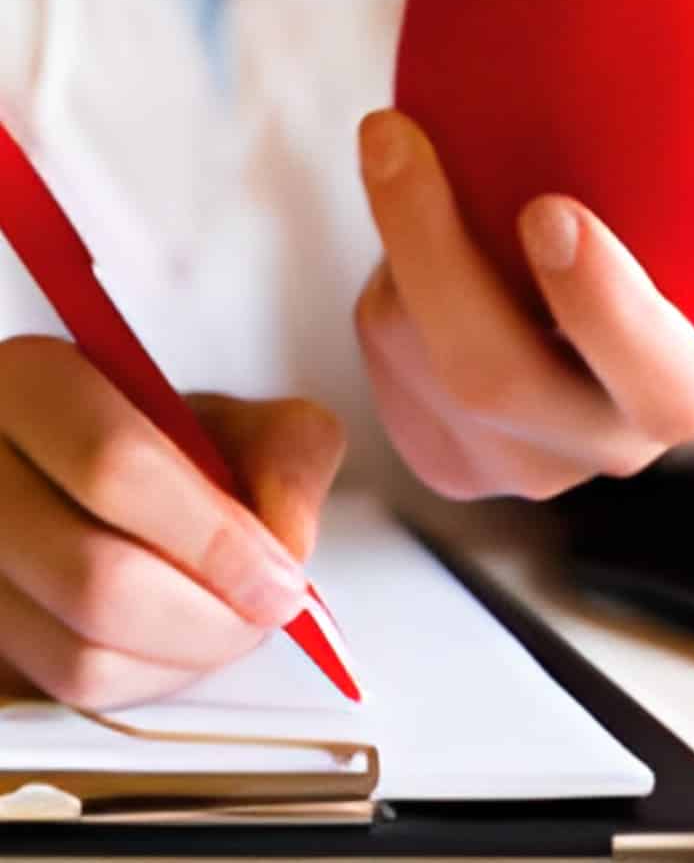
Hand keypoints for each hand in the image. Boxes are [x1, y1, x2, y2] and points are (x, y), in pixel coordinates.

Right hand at [0, 338, 343, 707]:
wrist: (112, 477)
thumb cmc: (172, 444)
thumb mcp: (243, 418)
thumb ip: (287, 459)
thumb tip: (287, 543)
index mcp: (31, 382)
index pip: (114, 466)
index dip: (211, 537)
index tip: (276, 574)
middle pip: (94, 576)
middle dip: (209, 615)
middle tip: (267, 609)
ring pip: (79, 652)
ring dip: (185, 656)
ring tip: (233, 623)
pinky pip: (68, 687)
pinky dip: (148, 679)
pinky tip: (183, 640)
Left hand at [356, 109, 693, 500]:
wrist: (609, 365)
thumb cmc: (680, 287)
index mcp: (687, 391)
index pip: (654, 380)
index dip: (601, 305)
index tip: (548, 209)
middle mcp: (595, 444)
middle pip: (495, 377)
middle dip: (433, 249)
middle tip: (395, 135)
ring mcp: (512, 461)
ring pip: (415, 360)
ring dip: (395, 248)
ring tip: (404, 156)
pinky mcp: (444, 455)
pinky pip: (383, 368)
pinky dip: (381, 283)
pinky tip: (404, 237)